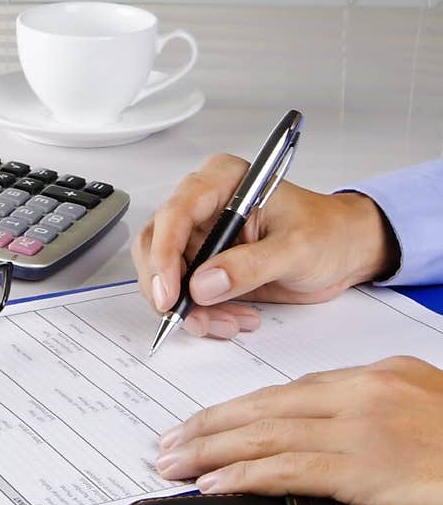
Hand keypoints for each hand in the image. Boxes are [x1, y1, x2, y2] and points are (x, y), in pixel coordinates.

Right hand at [131, 152, 399, 338]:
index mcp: (224, 181)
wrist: (346, 251)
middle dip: (170, 288)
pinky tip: (233, 319)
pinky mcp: (208, 263)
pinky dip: (202, 313)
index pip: (176, 213)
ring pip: (166, 274)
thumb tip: (203, 284)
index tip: (169, 293)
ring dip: (188, 307)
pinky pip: (186, 293)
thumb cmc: (329, 233)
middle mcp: (205, 204)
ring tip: (225, 323)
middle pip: (157, 244)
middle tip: (188, 317)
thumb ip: (250, 266)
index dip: (165, 255)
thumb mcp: (297, 249)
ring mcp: (204, 235)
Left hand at [155, 357, 442, 504]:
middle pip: (263, 408)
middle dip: (208, 427)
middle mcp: (359, 395)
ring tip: (174, 465)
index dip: (236, 409)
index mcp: (372, 376)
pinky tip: (215, 484)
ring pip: (264, 435)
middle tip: (168, 444)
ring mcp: (360, 430)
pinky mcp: (364, 469)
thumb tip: (330, 428)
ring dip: (211, 452)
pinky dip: (244, 476)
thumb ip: (375, 409)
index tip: (202, 423)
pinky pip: (288, 471)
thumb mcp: (424, 406)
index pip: (286, 392)